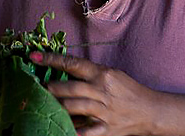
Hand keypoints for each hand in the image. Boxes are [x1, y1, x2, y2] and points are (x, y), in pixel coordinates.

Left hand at [31, 51, 158, 135]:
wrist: (150, 111)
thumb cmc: (127, 90)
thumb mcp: (110, 75)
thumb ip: (89, 74)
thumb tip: (61, 73)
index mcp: (102, 74)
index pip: (73, 64)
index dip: (52, 59)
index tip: (34, 56)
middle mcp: (102, 91)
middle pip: (71, 87)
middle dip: (51, 88)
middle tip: (37, 86)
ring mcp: (104, 111)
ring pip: (76, 107)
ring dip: (58, 105)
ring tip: (45, 103)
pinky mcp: (106, 129)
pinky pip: (88, 131)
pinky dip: (76, 131)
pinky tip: (64, 130)